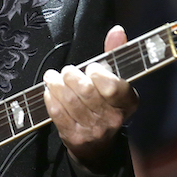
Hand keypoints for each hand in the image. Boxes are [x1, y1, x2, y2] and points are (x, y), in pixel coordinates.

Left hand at [43, 25, 138, 169]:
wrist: (98, 146)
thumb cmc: (105, 104)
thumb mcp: (115, 80)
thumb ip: (114, 54)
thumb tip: (116, 30)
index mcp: (127, 102)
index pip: (113, 87)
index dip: (98, 74)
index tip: (91, 68)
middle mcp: (113, 119)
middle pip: (87, 92)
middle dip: (72, 77)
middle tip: (67, 71)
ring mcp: (93, 130)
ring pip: (70, 102)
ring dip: (57, 86)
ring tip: (52, 77)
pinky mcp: (74, 138)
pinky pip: (58, 115)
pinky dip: (50, 100)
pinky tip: (49, 91)